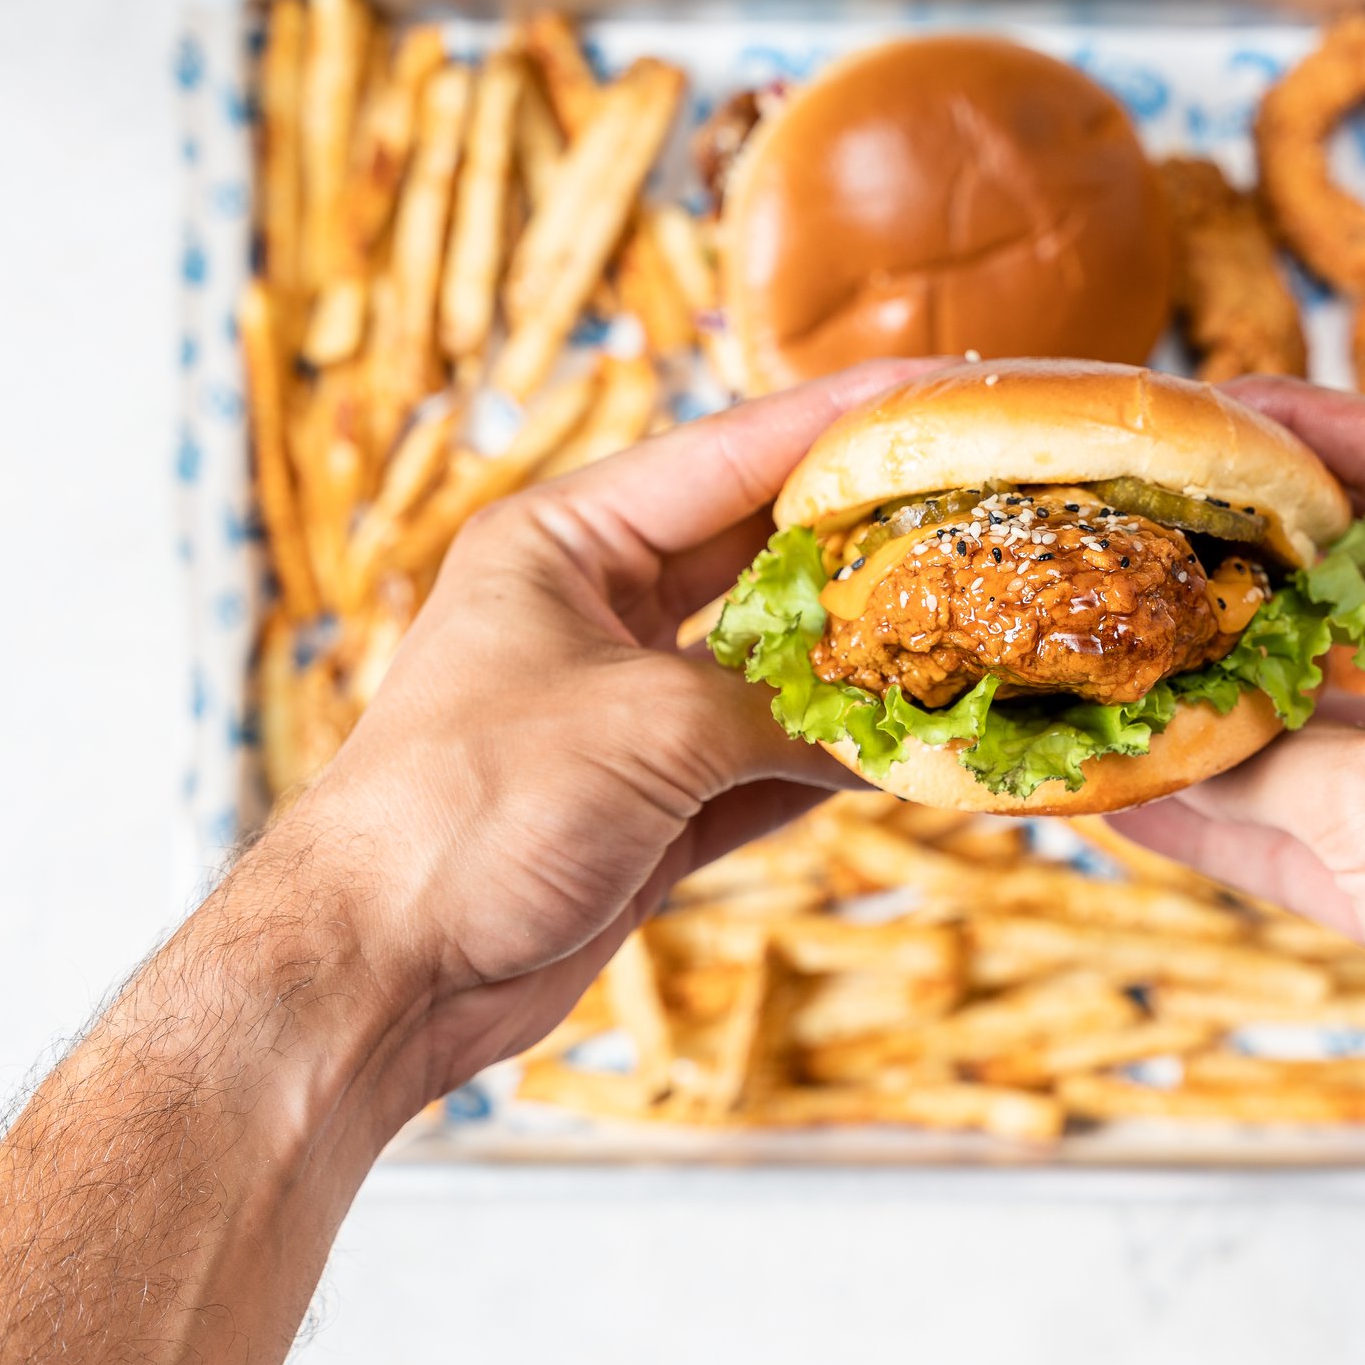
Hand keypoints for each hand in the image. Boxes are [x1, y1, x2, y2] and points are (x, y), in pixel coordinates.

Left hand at [273, 361, 935, 1102]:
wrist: (378, 974)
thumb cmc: (472, 806)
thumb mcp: (649, 724)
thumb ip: (784, 705)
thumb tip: (900, 719)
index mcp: (567, 540)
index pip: (733, 452)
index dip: (847, 421)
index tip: (950, 389)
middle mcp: (597, 610)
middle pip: (764, 554)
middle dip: (872, 540)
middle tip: (987, 510)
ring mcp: (628, 711)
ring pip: (777, 666)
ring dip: (866, 662)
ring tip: (977, 629)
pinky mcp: (653, 805)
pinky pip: (772, 763)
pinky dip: (839, 761)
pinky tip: (920, 749)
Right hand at [1114, 382, 1364, 1201]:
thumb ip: (1270, 758)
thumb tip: (1163, 747)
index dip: (1317, 424)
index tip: (1219, 404)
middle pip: (1361, 582)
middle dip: (1255, 560)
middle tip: (1152, 530)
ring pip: (1326, 707)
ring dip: (1230, 697)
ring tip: (1125, 662)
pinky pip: (1311, 817)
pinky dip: (1232, 811)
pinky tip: (1133, 802)